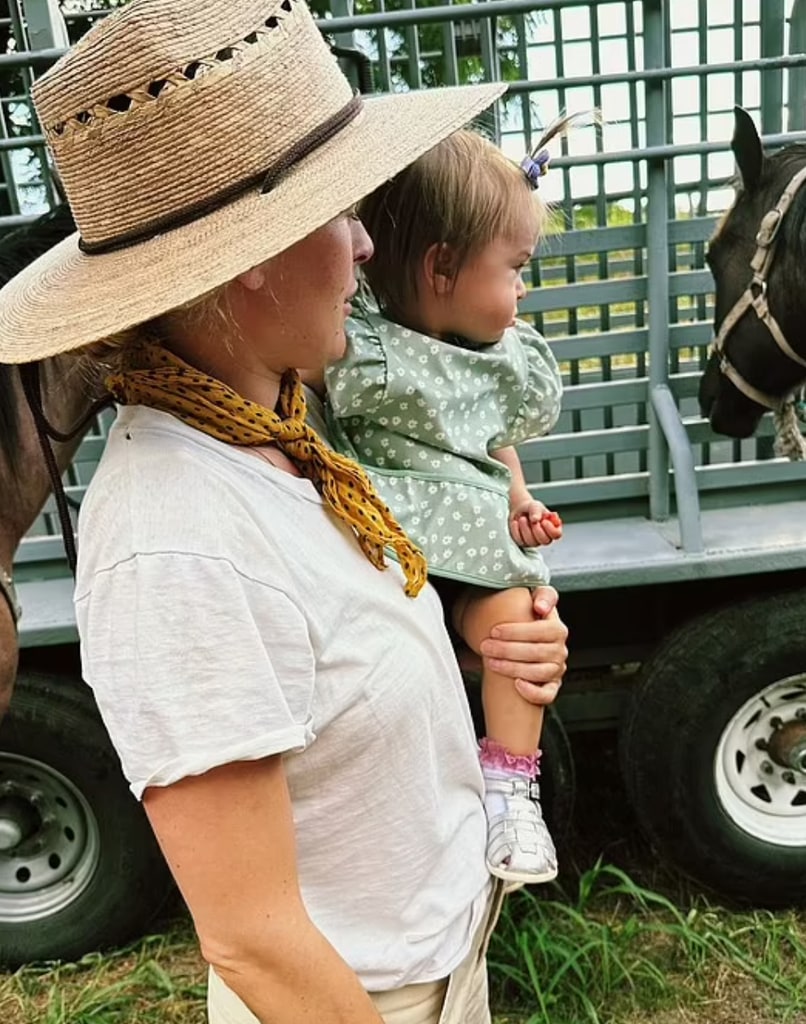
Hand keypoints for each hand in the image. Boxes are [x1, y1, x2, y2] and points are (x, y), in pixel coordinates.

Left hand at [478, 585, 567, 704]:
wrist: (522, 641)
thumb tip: (541, 606)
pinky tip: (516, 684)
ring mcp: (556, 668)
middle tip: (485, 646)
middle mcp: (559, 649)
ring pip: (540, 672)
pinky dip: (533, 692)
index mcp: (556, 628)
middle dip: (507, 649)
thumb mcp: (534, 602)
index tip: (495, 630)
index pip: (545, 629)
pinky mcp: (551, 686)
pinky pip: (547, 694)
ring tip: (490, 662)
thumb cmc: (525, 621)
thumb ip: (543, 596)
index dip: (519, 631)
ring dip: (513, 668)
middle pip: (538, 652)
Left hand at [509, 498, 562, 547]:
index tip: (544, 521)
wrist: (520, 510)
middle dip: (537, 530)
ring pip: (531, 542)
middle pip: (545, 541)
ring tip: (522, 518)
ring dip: (525, 528)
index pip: (556, 534)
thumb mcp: (535, 506)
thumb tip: (535, 519)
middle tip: (532, 520)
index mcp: (553, 528)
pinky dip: (516, 530)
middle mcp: (545, 537)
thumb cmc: (532, 509)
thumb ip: (537, 511)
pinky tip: (516, 523)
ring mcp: (534, 542)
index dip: (550, 529)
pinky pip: (520, 540)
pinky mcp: (523, 542)